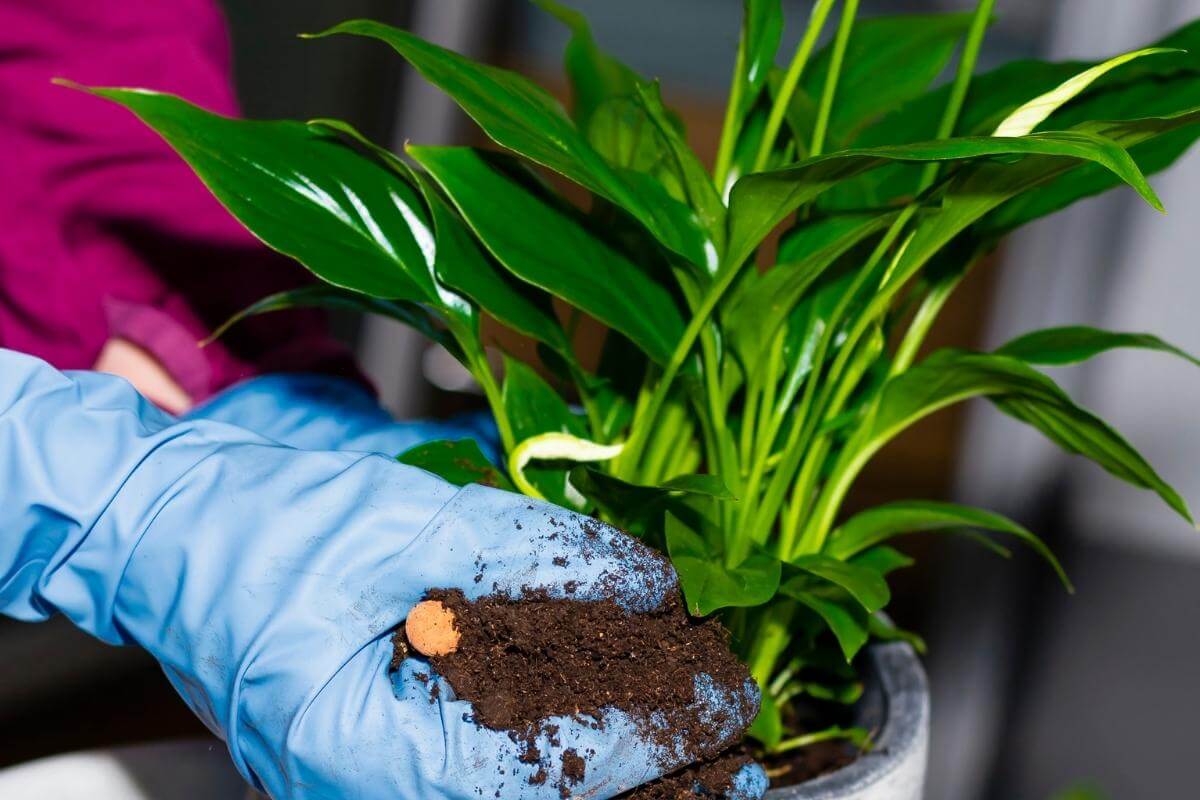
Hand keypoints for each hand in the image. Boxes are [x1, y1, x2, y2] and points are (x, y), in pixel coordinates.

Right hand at [0, 351, 763, 798]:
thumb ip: (531, 553)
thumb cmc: (249, 526)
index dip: (636, 741)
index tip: (713, 701)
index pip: (530, 776)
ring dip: (614, 762)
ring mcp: (373, 773)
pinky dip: (561, 736)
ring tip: (706, 740)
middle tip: (739, 744)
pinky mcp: (384, 742)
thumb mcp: (403, 523)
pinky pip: (487, 756)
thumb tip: (640, 579)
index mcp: (356, 757)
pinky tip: (618, 708)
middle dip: (647, 774)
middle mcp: (366, 787)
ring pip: (517, 786)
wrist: (167, 528)